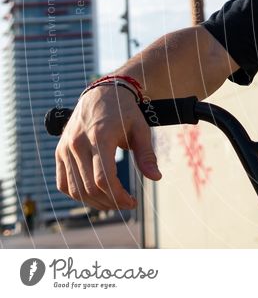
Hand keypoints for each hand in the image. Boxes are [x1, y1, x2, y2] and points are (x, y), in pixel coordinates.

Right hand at [55, 87, 161, 210]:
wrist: (102, 93)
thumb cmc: (125, 112)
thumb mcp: (141, 129)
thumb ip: (147, 154)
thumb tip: (156, 178)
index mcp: (100, 137)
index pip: (104, 179)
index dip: (118, 196)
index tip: (132, 202)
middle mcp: (78, 143)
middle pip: (89, 187)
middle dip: (110, 202)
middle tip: (126, 204)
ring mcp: (65, 148)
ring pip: (75, 189)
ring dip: (94, 202)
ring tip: (113, 202)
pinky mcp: (60, 151)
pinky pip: (63, 182)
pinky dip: (77, 194)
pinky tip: (95, 196)